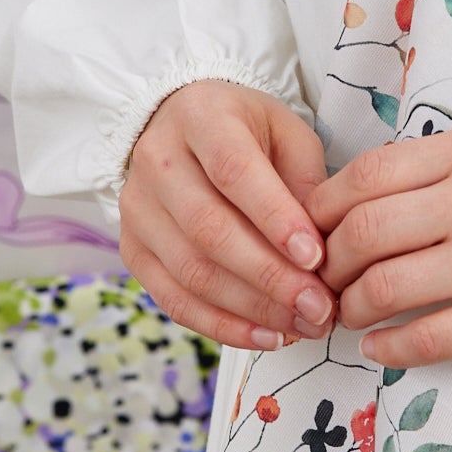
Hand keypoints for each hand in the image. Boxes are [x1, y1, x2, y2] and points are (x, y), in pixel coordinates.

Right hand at [120, 79, 338, 352]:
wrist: (180, 124)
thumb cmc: (246, 129)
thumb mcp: (285, 129)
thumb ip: (303, 179)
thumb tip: (319, 249)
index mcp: (200, 117)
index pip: (234, 172)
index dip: (275, 218)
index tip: (316, 258)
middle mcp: (158, 160)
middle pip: (210, 230)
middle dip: (270, 277)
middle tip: (318, 307)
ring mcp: (137, 209)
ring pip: (192, 273)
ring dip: (252, 309)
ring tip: (302, 325)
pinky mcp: (132, 250)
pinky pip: (175, 301)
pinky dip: (223, 325)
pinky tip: (267, 335)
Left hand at [306, 122, 451, 368]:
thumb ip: (450, 169)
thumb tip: (370, 202)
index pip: (367, 174)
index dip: (324, 209)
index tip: (311, 232)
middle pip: (362, 230)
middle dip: (326, 264)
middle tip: (321, 283)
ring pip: (382, 285)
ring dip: (350, 309)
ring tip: (348, 316)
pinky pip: (421, 336)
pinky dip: (387, 346)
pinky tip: (382, 346)